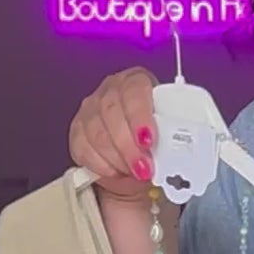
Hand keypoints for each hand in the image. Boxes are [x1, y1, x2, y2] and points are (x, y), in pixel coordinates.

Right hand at [70, 66, 159, 195]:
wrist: (135, 163)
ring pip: (97, 133)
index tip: (149, 141)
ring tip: (133, 172)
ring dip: (117, 158)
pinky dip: (101, 164)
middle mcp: (111, 90)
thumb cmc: (155, 143)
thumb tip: (177, 152)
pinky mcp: (77, 131)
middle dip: (129, 146)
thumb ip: (170, 136)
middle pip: (112, 112)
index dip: (141, 117)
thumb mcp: (167, 135)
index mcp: (137, 82)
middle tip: (144, 167)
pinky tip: (116, 172)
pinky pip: (83, 148)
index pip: (135, 90)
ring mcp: (90, 109)